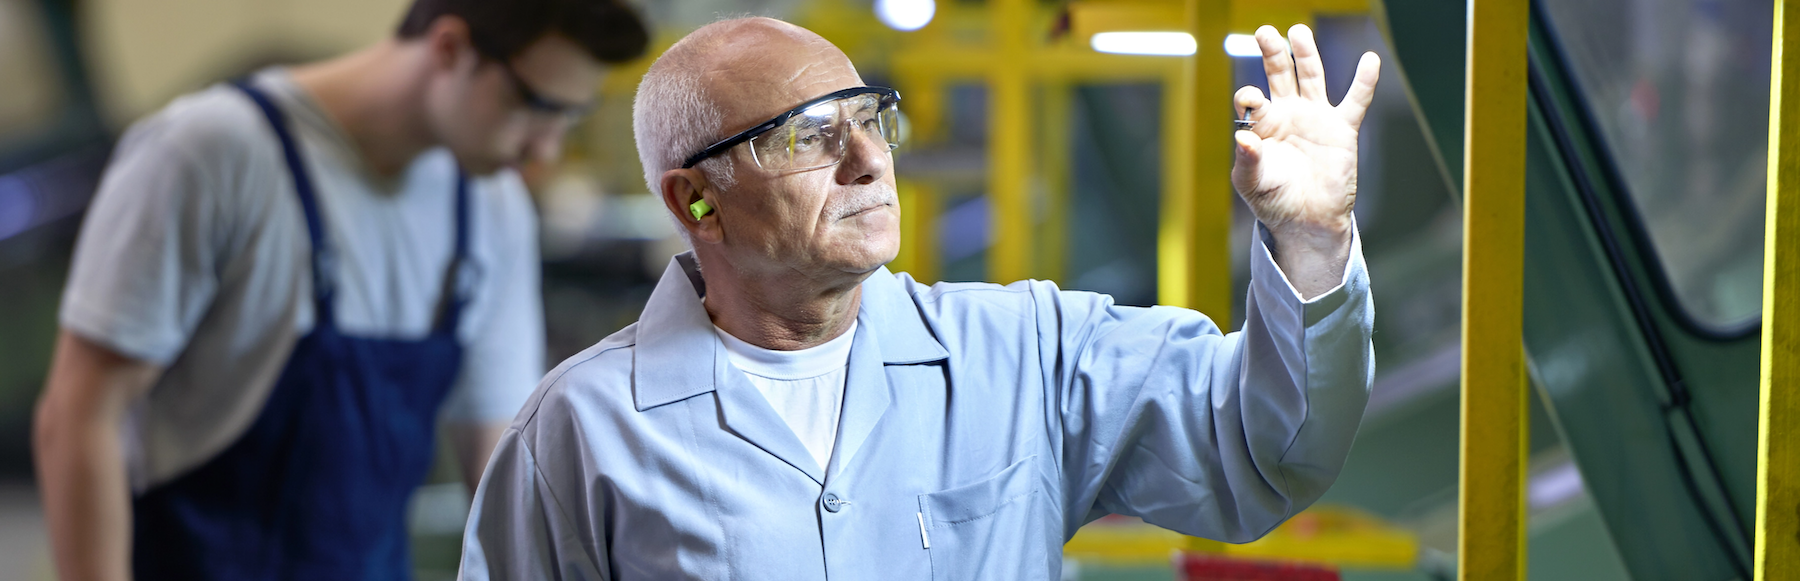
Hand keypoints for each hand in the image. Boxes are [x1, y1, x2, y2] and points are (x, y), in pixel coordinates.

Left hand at [1232, 24, 1378, 249]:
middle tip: (1264, 32)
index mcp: (1263, 125)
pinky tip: (1370, 59)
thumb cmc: (1274, 201)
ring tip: (1297, 32)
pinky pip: (1355, 101)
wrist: (1306, 221)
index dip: (1249, 96)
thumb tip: (1242, 137)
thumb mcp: (1251, 184)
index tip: (1251, 100)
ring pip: (1312, 77)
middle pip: (1279, 74)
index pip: (1252, 99)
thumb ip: (1246, 160)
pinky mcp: (1341, 130)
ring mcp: (1316, 118)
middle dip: (1273, 53)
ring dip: (1306, 54)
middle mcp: (1288, 115)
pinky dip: (1364, 81)